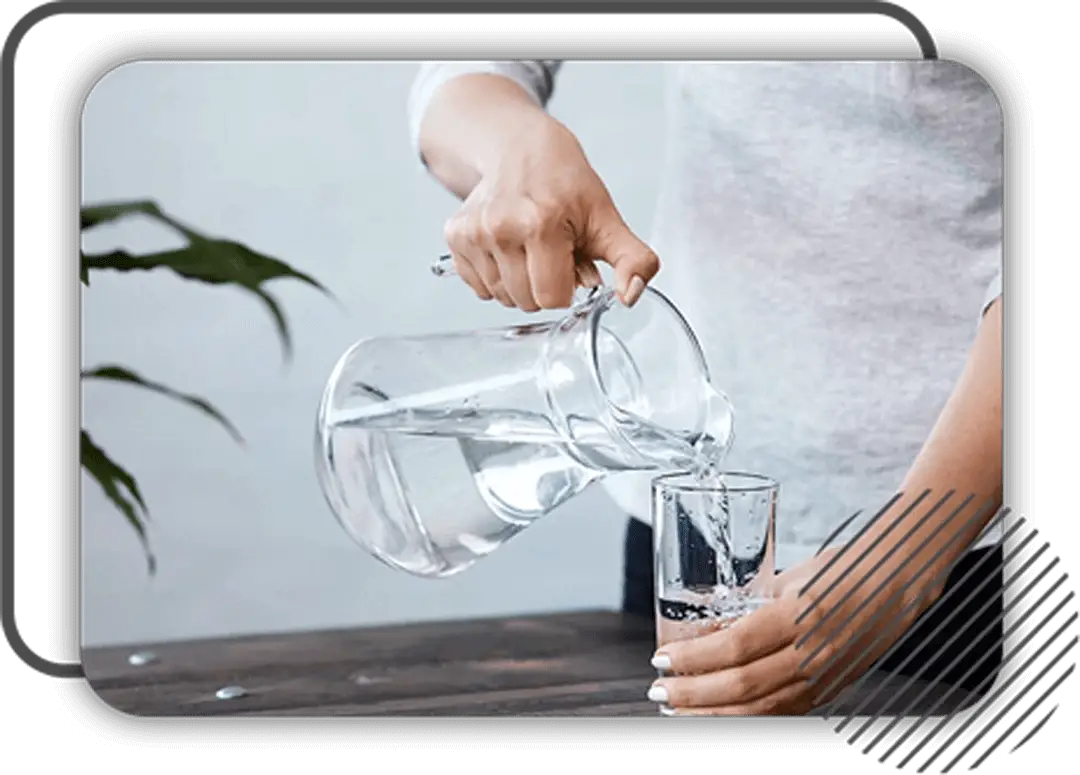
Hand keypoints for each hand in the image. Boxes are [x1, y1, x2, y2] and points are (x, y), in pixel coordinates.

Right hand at [443, 118, 659, 311]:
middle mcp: (501, 227)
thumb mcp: (607, 219)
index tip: (569, 257)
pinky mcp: (455, 235)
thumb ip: (631, 260)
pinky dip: (495, 276)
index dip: (566, 285)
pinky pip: (478, 287)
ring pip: (501, 297)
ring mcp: (474, 232)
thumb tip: (630, 295)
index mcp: (541, 224)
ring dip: (519, 282)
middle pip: (526, 302)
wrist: (520, 148)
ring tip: (528, 247)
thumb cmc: (565, 184)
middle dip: (543, 285)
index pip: (552, 299)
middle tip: (550, 250)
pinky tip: (506, 248)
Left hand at [648, 546, 940, 715]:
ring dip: (712, 713)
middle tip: (661, 690)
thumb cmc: (845, 569)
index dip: (693, 658)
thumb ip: (753, 602)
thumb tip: (709, 622)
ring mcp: (822, 678)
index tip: (662, 659)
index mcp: (798, 616)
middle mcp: (812, 654)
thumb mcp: (791, 576)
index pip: (735, 648)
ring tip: (679, 709)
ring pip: (760, 710)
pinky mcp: (828, 691)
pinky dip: (745, 718)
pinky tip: (720, 715)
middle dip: (693, 694)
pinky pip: (782, 713)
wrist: (899, 583)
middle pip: (742, 686)